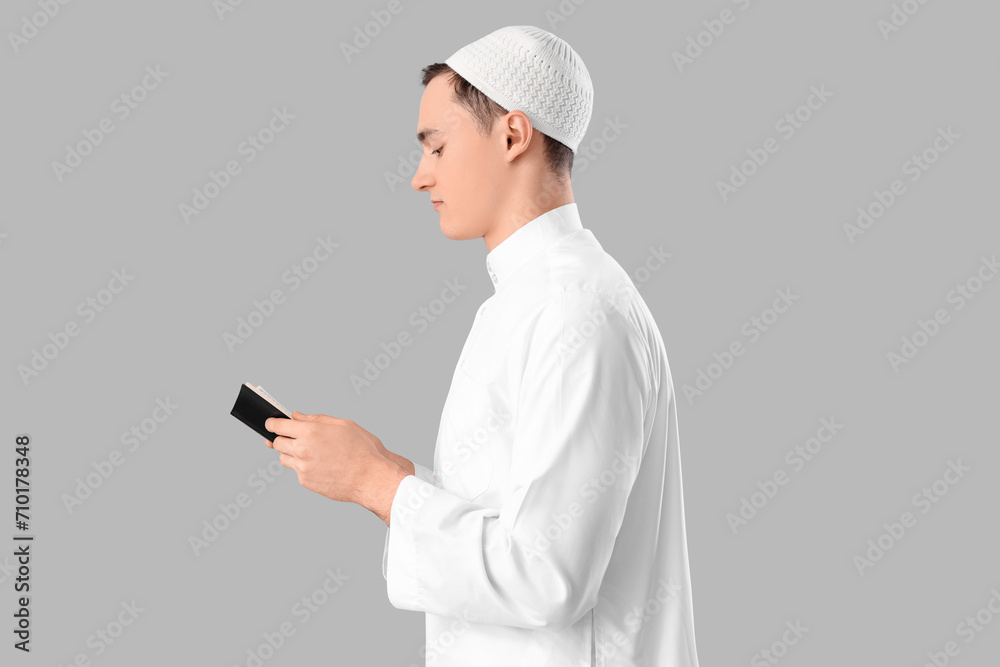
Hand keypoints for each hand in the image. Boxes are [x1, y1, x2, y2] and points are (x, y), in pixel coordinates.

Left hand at [264, 411, 408, 522]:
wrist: (371, 477)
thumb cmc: (362, 449)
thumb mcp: (342, 425)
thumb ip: (315, 419)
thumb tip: (296, 416)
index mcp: (310, 432)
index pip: (278, 426)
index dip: (271, 423)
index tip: (269, 423)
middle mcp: (302, 450)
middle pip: (277, 443)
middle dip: (281, 438)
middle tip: (290, 436)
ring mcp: (303, 468)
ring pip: (284, 458)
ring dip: (291, 453)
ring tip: (310, 451)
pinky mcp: (306, 482)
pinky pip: (297, 472)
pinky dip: (304, 467)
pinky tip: (321, 465)